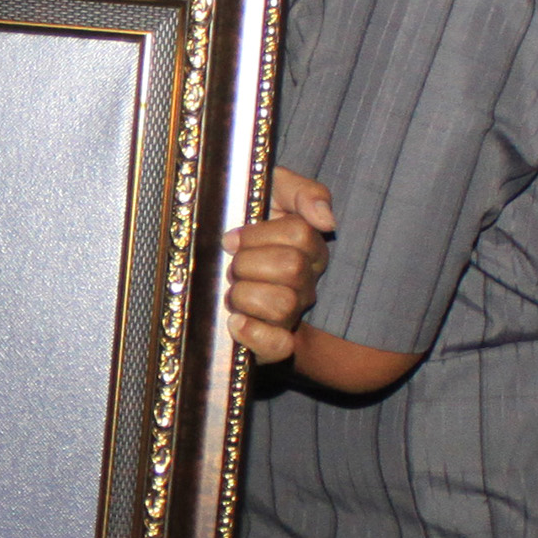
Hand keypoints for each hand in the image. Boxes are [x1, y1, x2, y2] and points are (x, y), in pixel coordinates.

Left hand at [221, 168, 340, 361]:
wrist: (211, 263)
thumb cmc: (244, 223)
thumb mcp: (272, 190)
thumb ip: (304, 193)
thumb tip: (326, 219)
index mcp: (309, 247)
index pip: (300, 234)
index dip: (259, 234)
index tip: (231, 238)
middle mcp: (306, 283)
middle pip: (292, 268)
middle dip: (248, 262)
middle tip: (231, 265)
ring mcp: (291, 315)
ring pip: (282, 304)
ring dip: (245, 294)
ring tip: (231, 291)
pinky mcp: (271, 344)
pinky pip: (278, 346)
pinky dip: (255, 334)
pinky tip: (236, 321)